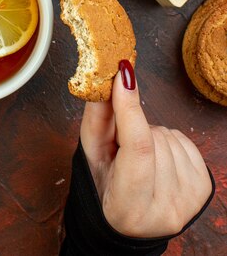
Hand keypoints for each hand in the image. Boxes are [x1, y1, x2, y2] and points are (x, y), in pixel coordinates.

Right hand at [80, 60, 212, 237]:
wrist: (127, 219)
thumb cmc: (104, 185)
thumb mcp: (90, 154)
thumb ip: (98, 115)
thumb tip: (115, 76)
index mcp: (129, 208)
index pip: (138, 148)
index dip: (130, 108)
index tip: (123, 74)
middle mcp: (165, 211)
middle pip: (154, 138)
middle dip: (134, 129)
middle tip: (120, 146)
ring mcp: (189, 202)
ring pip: (169, 137)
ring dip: (151, 135)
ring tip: (138, 157)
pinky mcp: (203, 189)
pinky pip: (184, 140)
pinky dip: (167, 141)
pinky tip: (156, 157)